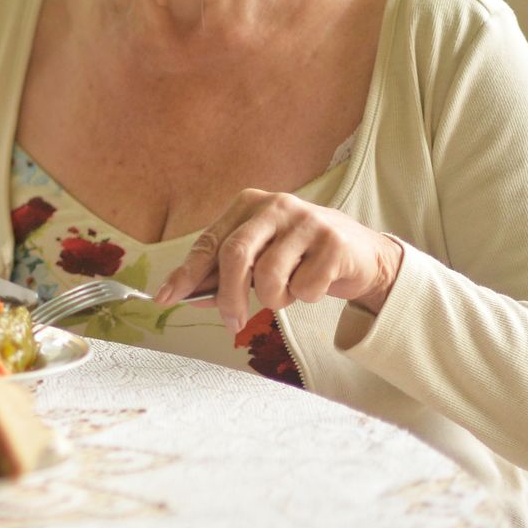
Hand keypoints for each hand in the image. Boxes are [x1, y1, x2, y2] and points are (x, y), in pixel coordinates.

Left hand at [154, 189, 403, 334]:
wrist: (361, 254)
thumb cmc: (299, 256)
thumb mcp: (260, 257)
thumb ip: (225, 272)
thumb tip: (188, 295)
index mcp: (248, 204)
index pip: (209, 242)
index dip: (186, 273)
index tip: (166, 298)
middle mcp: (275, 205)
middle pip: (236, 256)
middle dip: (228, 297)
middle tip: (231, 322)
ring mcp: (306, 220)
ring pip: (269, 275)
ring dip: (274, 298)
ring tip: (286, 293)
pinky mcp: (334, 242)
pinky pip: (305, 287)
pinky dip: (305, 296)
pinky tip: (315, 284)